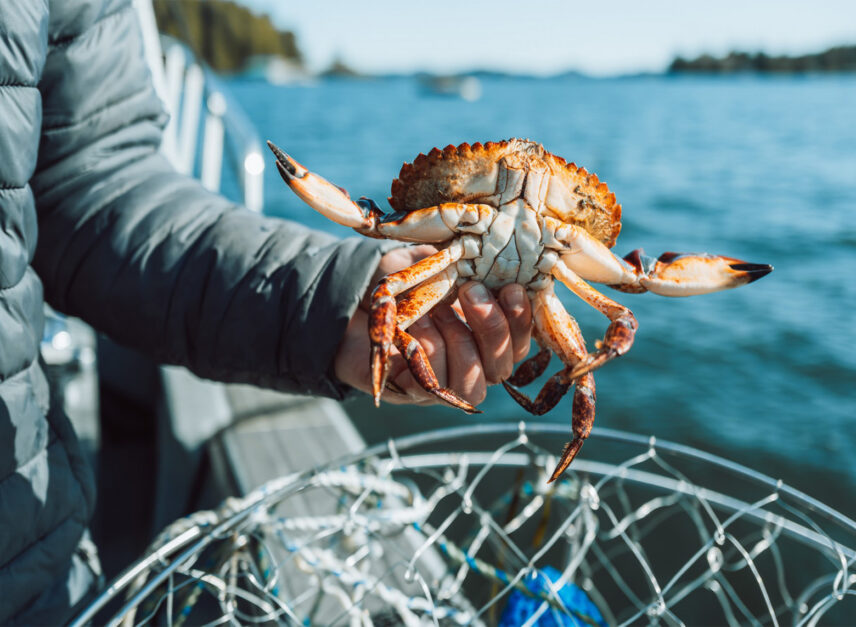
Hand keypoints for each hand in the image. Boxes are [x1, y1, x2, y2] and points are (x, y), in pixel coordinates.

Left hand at [334, 245, 532, 406]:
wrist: (350, 301)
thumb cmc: (401, 282)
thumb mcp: (435, 262)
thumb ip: (465, 262)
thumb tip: (492, 249)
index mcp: (487, 336)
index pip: (521, 342)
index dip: (522, 320)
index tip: (511, 287)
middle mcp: (472, 365)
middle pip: (503, 367)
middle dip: (493, 328)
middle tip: (469, 290)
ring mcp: (443, 383)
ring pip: (473, 383)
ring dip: (457, 339)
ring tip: (434, 308)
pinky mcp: (411, 392)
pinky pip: (432, 385)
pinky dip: (426, 351)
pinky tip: (414, 324)